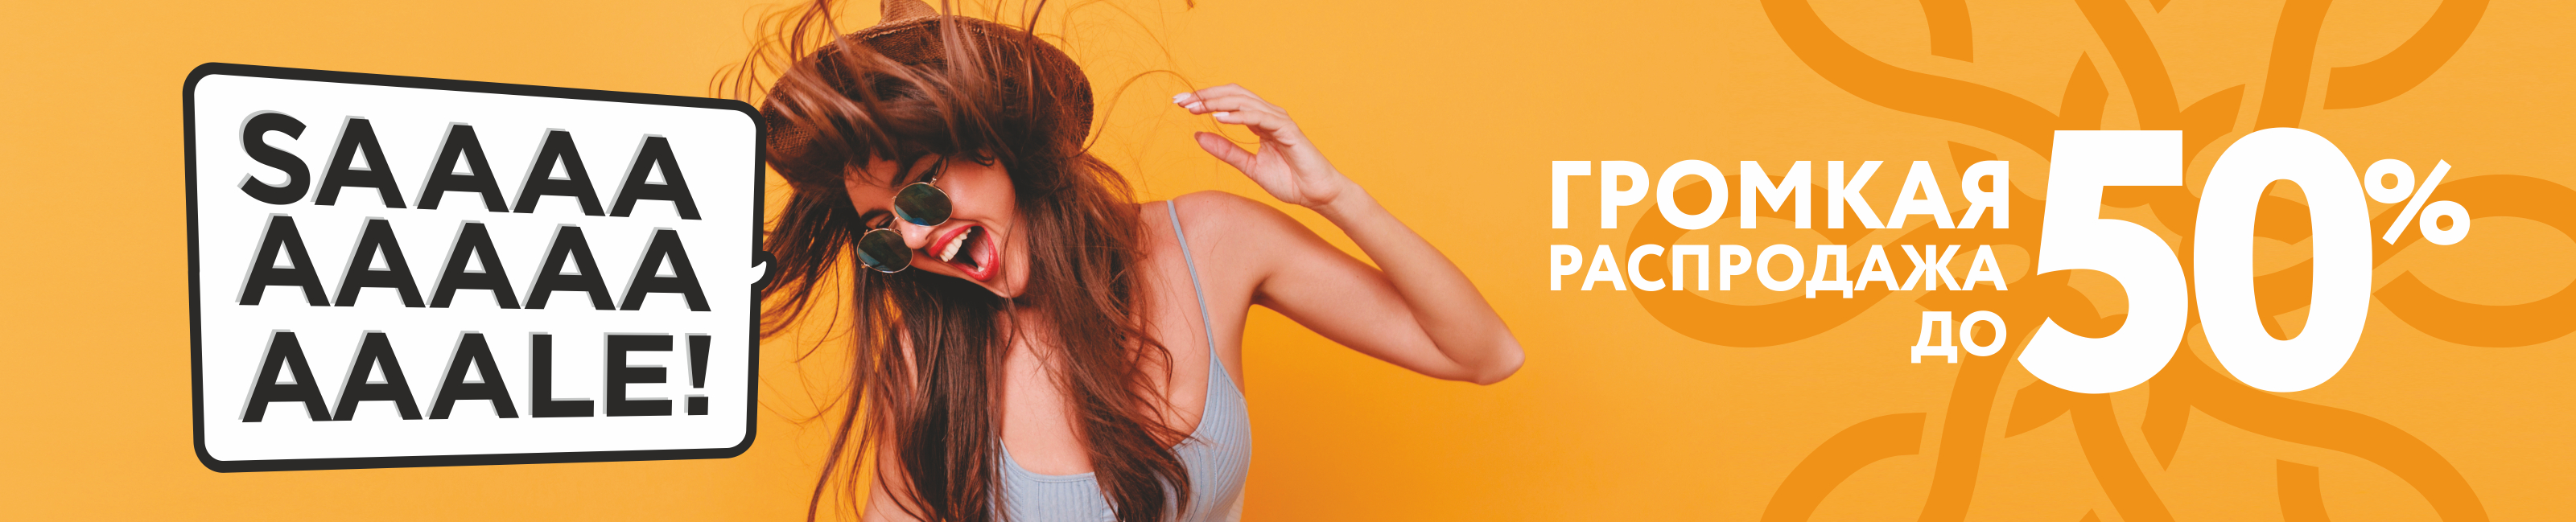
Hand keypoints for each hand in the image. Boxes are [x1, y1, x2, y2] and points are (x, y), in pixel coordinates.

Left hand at [1174, 84, 1355, 209]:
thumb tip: (1197, 135)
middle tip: (1181, 101)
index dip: (1204, 100)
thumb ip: (1226, 151)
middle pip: (1233, 94)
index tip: (1181, 103)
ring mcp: (1279, 120)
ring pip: (1244, 102)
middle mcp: (1269, 115)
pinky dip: (1239, 116)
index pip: (1228, 101)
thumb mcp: (1250, 167)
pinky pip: (1260, 118)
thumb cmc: (1290, 181)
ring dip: (1216, 103)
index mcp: (1259, 121)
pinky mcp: (1288, 130)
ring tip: (1194, 107)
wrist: (1317, 195)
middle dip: (1205, 96)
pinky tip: (1220, 118)